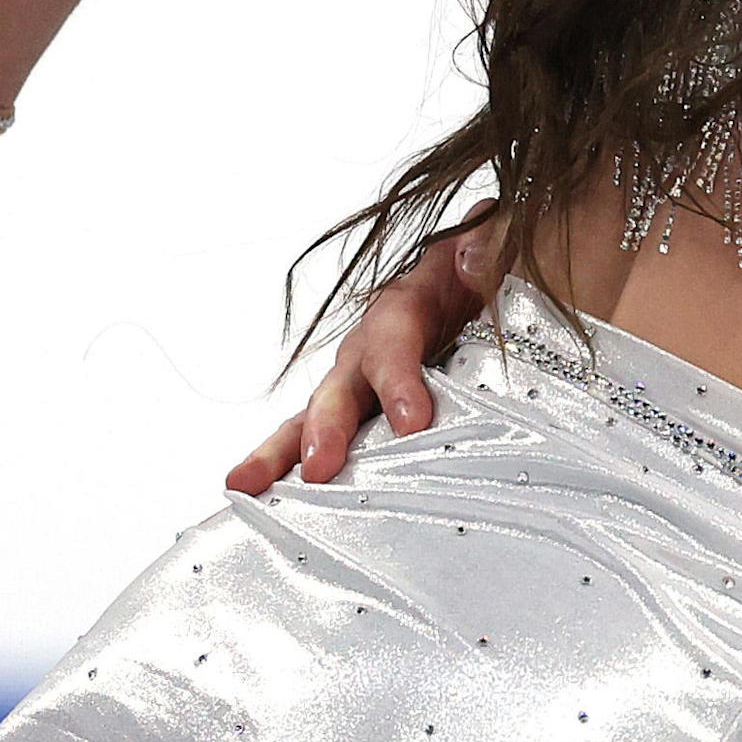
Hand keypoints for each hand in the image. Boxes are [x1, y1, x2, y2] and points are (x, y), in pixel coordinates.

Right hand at [226, 210, 502, 494]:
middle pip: (340, 383)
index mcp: (407, 303)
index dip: (397, 379)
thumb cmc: (480, 267)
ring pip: (314, 416)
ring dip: (283, 452)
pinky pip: (324, 440)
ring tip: (248, 485)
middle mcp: (370, 346)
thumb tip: (474, 254)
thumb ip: (489, 244)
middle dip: (326, 426)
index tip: (411, 422)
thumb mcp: (494, 242)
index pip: (396, 337)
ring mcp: (361, 383)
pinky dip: (293, 468)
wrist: (479, 277)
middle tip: (319, 467)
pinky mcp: (364, 414)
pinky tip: (271, 500)